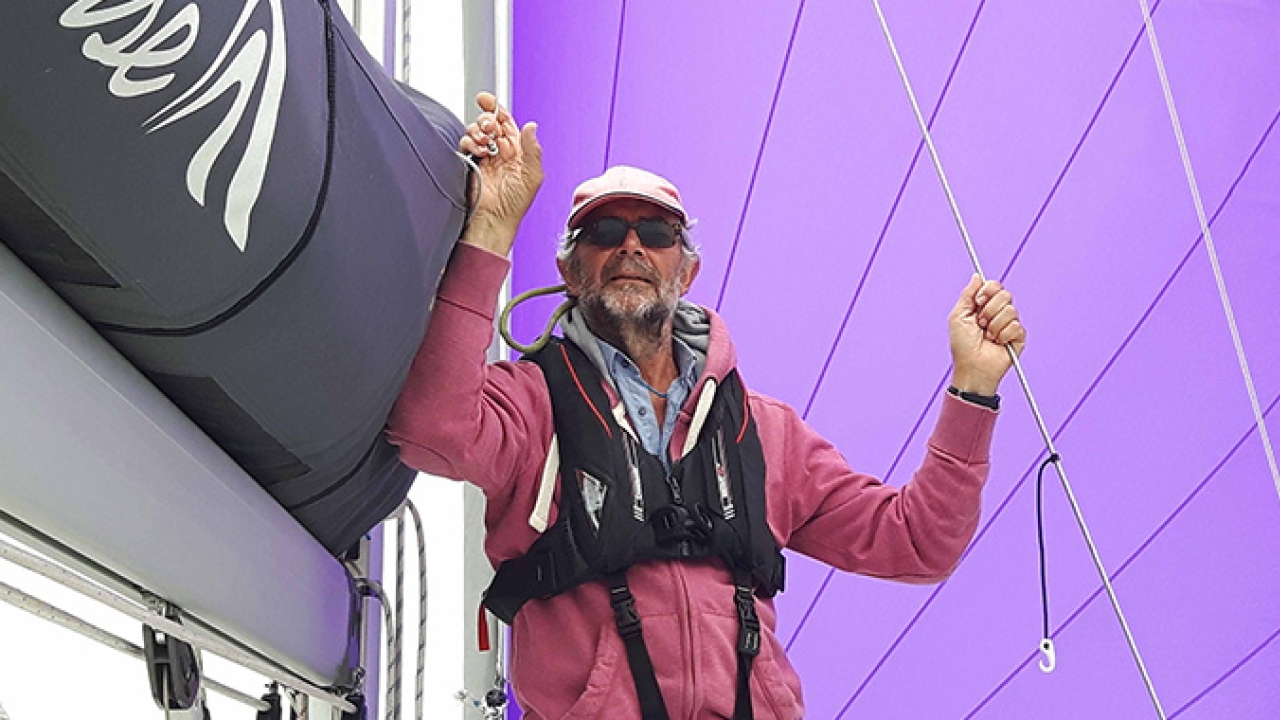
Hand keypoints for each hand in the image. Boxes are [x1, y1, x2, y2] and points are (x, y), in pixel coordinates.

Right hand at [458, 92, 542, 254]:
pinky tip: (478, 150)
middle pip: (490, 123)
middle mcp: (500, 152)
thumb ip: (533, 149)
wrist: (494, 219)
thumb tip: (532, 126)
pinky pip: (466, 143)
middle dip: (487, 119)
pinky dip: (470, 141)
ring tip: (485, 142)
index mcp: (517, 152)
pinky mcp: (471, 163)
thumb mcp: (532, 176)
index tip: (487, 100)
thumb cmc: (515, 205)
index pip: (507, 123)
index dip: (497, 109)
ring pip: (476, 131)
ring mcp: (485, 157)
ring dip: (478, 130)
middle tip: (489, 127)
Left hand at [948, 274, 1026, 395]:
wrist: (972, 367)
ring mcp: (1009, 324)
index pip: (995, 286)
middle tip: (980, 324)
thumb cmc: (962, 345)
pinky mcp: (1019, 336)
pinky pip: (1016, 326)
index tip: (980, 300)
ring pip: (1010, 310)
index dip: (989, 290)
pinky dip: (1003, 336)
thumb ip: (967, 294)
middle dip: (989, 310)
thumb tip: (977, 276)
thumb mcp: (958, 316)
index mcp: (984, 305)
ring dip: (994, 326)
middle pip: (1005, 294)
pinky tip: (997, 343)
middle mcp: (998, 312)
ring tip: (987, 337)